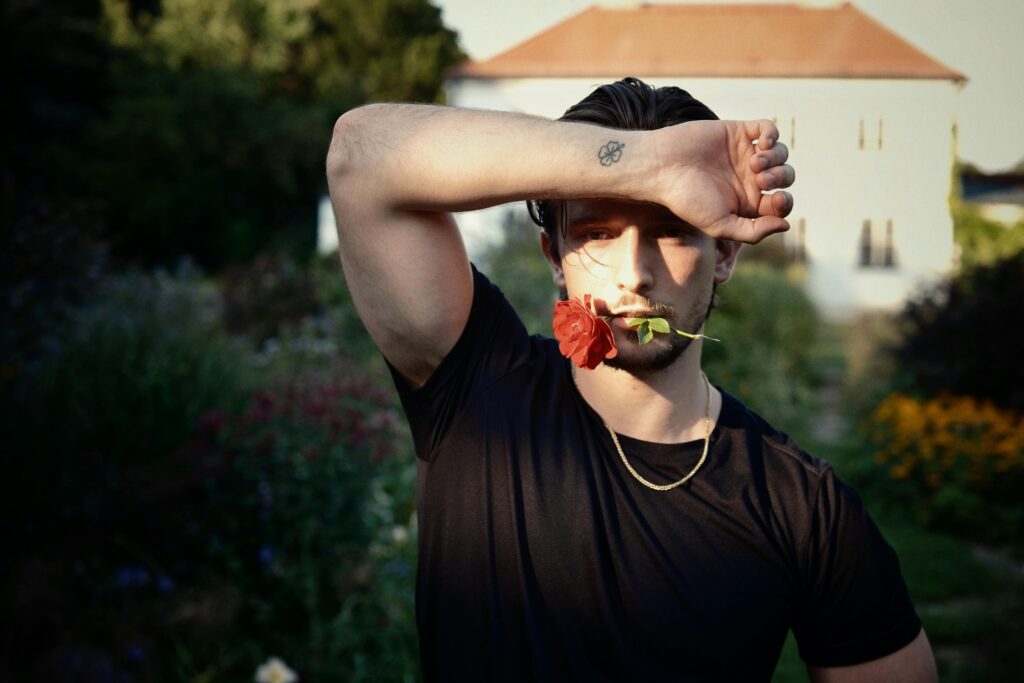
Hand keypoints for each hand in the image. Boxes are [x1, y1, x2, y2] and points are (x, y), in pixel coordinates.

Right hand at [654, 119, 793, 243]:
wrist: (662, 167)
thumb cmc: (686, 200)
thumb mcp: (719, 225)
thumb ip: (752, 232)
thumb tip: (785, 225)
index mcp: (746, 202)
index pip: (779, 203)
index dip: (784, 202)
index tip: (774, 199)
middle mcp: (748, 178)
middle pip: (784, 177)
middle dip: (780, 178)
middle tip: (759, 180)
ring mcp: (744, 154)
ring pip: (780, 154)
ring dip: (775, 159)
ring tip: (754, 163)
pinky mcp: (737, 132)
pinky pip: (767, 129)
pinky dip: (772, 134)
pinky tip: (763, 143)